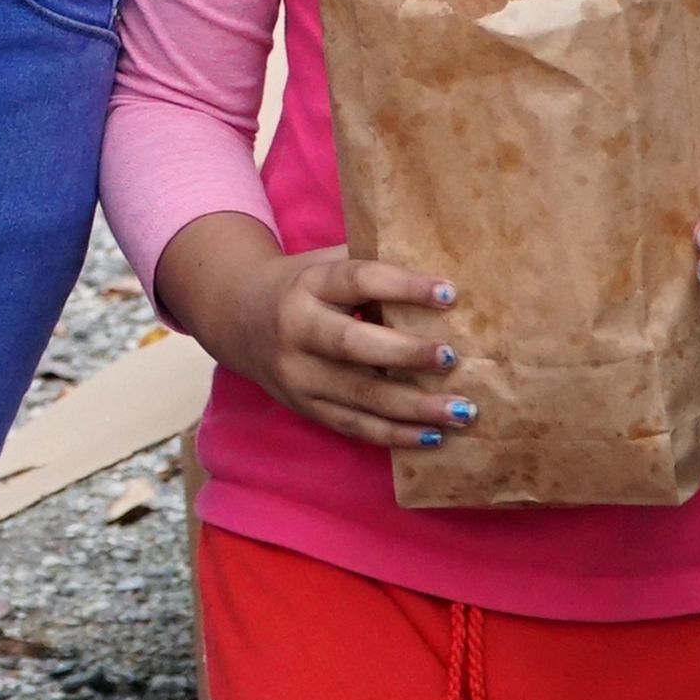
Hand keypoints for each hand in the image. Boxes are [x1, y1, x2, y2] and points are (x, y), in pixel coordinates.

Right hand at [152, 213, 470, 451]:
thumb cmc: (303, 285)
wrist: (236, 316)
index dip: (403, 286)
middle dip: (406, 353)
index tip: (449, 292)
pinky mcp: (305, 407)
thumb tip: (446, 274)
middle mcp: (297, 330)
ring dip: (414, 407)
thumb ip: (370, 267)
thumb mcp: (325, 264)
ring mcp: (298, 375)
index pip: (358, 281)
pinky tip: (434, 436)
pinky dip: (395, 435)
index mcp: (308, 285)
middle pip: (353, 345)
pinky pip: (354, 426)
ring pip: (359, 396)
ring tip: (462, 411)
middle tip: (453, 357)